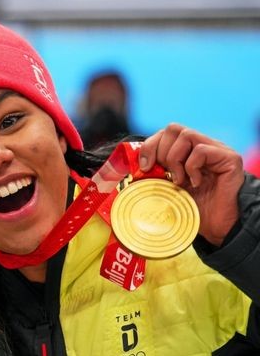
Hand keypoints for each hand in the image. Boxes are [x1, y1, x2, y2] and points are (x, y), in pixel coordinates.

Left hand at [137, 124, 244, 245]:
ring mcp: (217, 150)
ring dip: (175, 159)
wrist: (218, 226)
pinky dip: (191, 167)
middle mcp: (202, 146)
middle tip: (165, 175)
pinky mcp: (229, 158)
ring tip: (179, 181)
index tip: (144, 167)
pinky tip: (196, 183)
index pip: (164, 133)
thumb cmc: (192, 210)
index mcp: (186, 152)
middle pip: (173, 129)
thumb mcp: (165, 189)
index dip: (150, 146)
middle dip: (161, 152)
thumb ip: (152, 175)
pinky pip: (201, 150)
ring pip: (186, 135)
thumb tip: (125, 171)